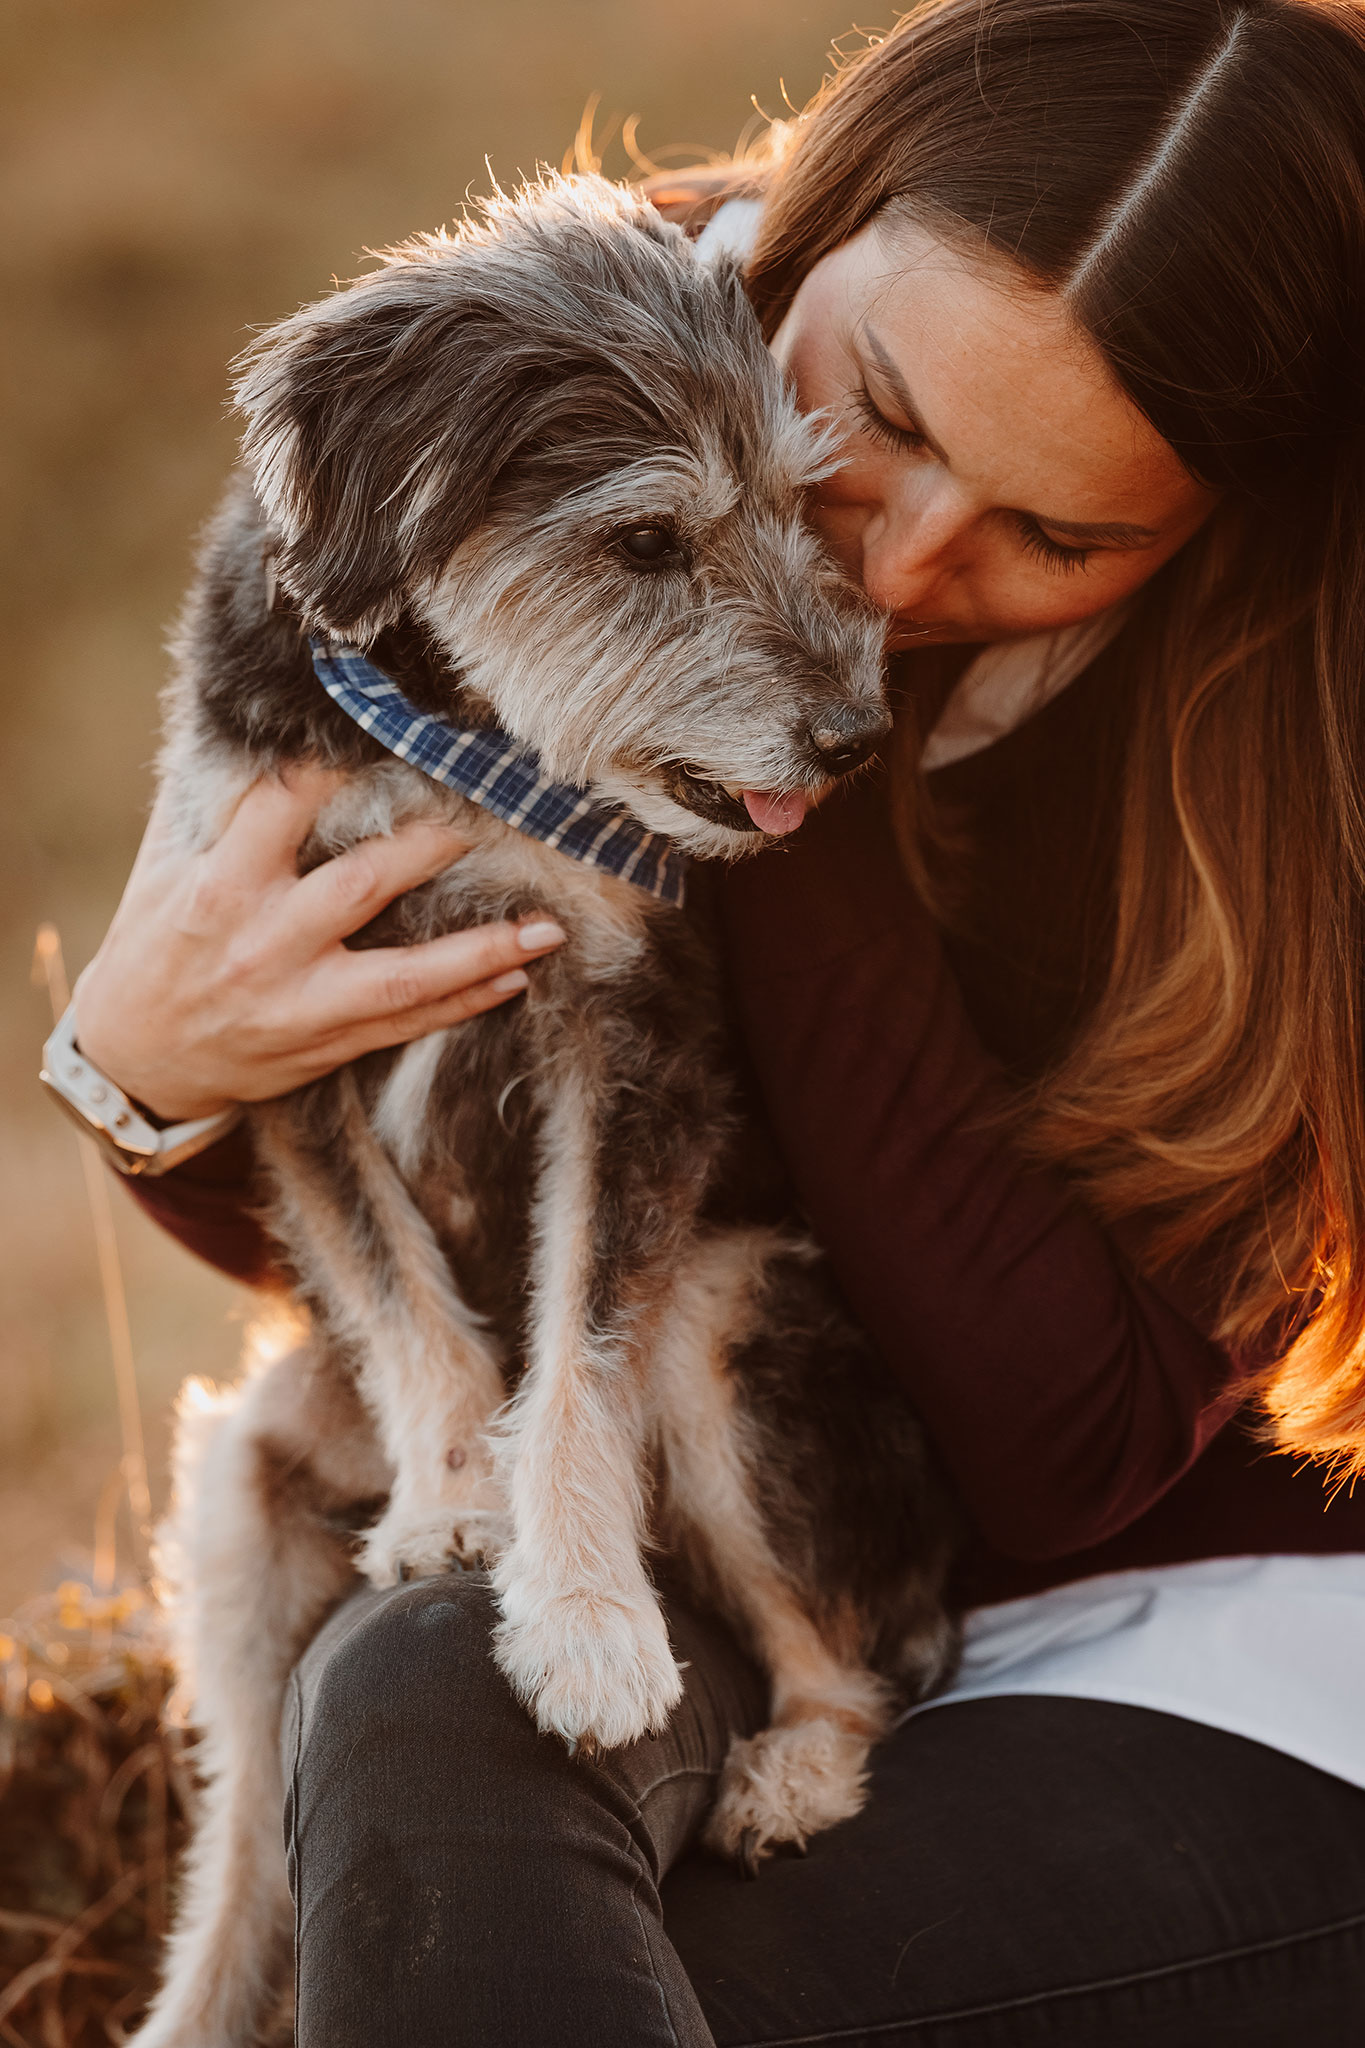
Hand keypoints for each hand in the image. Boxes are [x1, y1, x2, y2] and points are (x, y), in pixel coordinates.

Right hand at [73, 766, 565, 1121]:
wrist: (136, 1062)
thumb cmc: (154, 949)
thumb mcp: (165, 872)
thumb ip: (214, 807)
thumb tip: (254, 727)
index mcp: (221, 888)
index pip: (281, 809)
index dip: (333, 765)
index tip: (388, 728)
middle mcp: (265, 944)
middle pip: (362, 885)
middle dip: (431, 848)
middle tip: (492, 812)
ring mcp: (301, 1001)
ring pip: (405, 974)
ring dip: (482, 950)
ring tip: (545, 928)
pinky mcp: (326, 1044)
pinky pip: (409, 1023)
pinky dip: (466, 1001)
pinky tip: (516, 974)